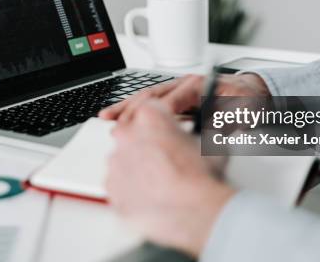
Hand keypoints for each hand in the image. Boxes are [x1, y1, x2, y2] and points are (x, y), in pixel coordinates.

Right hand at [99, 73, 269, 122]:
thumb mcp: (243, 113)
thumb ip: (225, 122)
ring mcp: (178, 90)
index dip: (157, 116)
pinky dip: (134, 110)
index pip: (172, 100)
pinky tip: (120, 118)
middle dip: (131, 108)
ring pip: (146, 97)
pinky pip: (151, 103)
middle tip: (114, 123)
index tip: (145, 130)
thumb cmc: (247, 102)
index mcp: (198, 85)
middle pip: (151, 94)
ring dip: (127, 107)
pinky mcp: (176, 99)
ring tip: (106, 117)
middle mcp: (184, 84)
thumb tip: (209, 133)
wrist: (254, 94)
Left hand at [106, 99, 235, 256]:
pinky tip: (150, 196)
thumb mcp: (207, 143)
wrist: (194, 210)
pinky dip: (130, 189)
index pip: (150, 109)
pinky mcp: (111, 187)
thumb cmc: (201, 177)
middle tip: (164, 159)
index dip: (162, 122)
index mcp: (150, 116)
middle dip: (146, 144)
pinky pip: (118, 185)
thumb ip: (194, 134)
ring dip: (136, 167)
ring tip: (160, 182)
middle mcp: (127, 135)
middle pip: (132, 134)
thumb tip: (199, 136)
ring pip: (123, 160)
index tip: (166, 132)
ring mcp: (116, 162)